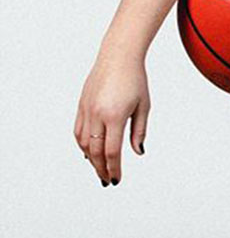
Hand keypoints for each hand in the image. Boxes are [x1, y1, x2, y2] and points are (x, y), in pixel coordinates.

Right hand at [74, 52, 149, 186]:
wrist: (118, 56)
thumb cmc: (135, 79)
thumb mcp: (144, 106)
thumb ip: (139, 131)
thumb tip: (138, 152)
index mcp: (114, 115)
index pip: (112, 151)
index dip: (114, 168)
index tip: (116, 179)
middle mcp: (96, 114)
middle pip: (95, 151)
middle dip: (101, 168)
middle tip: (107, 180)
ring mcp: (86, 109)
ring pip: (83, 142)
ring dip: (90, 159)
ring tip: (99, 169)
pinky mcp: (81, 105)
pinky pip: (78, 130)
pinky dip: (82, 144)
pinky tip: (88, 152)